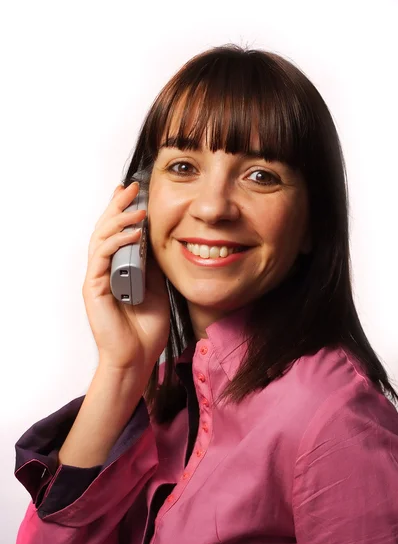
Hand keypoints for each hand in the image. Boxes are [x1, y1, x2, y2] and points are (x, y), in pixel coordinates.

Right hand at [82, 182, 169, 377]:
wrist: (138, 357)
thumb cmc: (146, 328)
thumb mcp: (156, 288)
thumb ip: (152, 265)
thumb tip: (157, 241)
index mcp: (116, 269)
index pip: (116, 233)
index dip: (121, 211)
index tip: (133, 193)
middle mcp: (104, 270)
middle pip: (104, 229)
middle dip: (117, 205)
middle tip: (131, 187)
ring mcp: (97, 278)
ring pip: (100, 238)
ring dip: (119, 220)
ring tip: (137, 208)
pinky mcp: (95, 288)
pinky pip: (103, 257)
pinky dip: (117, 242)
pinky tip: (134, 233)